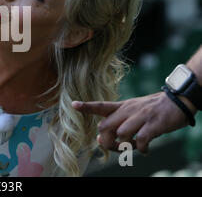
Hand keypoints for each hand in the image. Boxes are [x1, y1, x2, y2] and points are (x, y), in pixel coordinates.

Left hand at [72, 92, 195, 153]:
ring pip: (121, 134)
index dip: (87, 106)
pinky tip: (145, 149)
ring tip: (135, 148)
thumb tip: (100, 139)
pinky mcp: (153, 124)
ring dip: (126, 146)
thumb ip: (116, 123)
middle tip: (118, 148)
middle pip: (105, 127)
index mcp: (121, 107)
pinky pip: (141, 141)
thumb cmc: (151, 110)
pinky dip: (141, 149)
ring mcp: (140, 117)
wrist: (177, 101)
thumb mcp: (132, 111)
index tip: (73, 104)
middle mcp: (128, 111)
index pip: (100, 106)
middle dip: (107, 142)